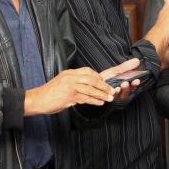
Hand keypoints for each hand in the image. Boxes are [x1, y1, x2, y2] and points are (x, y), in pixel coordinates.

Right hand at [24, 59, 139, 114]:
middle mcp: (72, 76)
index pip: (95, 71)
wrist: (36, 100)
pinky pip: (85, 96)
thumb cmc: (51, 95)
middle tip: (115, 90)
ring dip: (102, 93)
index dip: (116, 68)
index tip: (132, 65)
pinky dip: (94, 100)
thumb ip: (79, 86)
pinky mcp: (68, 93)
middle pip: (95, 77)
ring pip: (92, 87)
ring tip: (110, 98)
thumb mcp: (65, 86)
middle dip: (107, 84)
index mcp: (73, 73)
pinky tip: (100, 103)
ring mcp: (70, 84)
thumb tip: (93, 91)